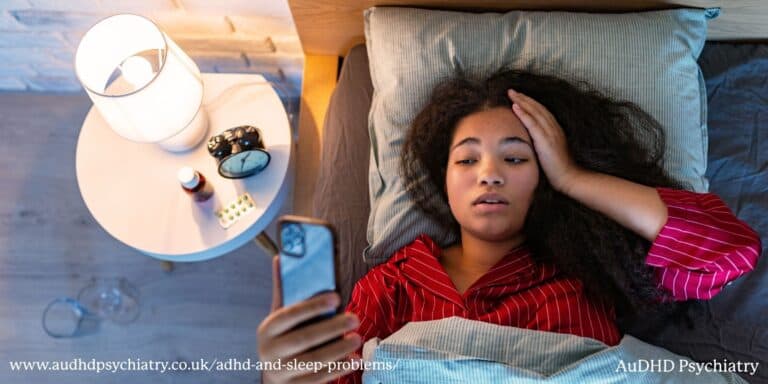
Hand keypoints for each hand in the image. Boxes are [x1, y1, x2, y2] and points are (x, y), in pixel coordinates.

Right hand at [257, 256, 361, 383]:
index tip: (336, 296)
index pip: (289, 314)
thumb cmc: (282, 339)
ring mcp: (281, 373)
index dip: (313, 305)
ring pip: (313, 361)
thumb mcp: (279, 317)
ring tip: (356, 339)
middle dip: (332, 328)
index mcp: (267, 329)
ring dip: (338, 350)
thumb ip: (284, 291)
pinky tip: (354, 360)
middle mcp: (270, 352)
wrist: (273, 377)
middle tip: (354, 319)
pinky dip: (338, 369)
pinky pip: (318, 379)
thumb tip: (281, 257)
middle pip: (303, 339)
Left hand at [507, 89, 584, 192]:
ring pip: (535, 112)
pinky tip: (515, 107)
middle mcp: (554, 128)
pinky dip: (524, 114)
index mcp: (555, 131)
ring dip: (522, 101)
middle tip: (512, 91)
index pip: (541, 112)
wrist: (568, 178)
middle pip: (538, 108)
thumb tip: (529, 144)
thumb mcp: (548, 153)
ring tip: (511, 94)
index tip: (519, 97)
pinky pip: (532, 123)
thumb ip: (540, 145)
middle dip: (524, 98)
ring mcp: (550, 133)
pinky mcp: (545, 140)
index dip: (530, 103)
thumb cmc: (558, 170)